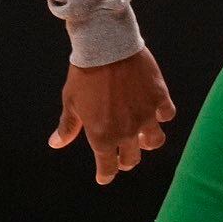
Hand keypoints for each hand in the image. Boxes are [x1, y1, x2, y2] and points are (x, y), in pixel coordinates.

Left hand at [49, 47, 176, 184]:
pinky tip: (156, 110)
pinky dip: (162, 114)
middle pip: (132, 157)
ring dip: (148, 142)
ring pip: (155, 141)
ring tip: (144, 136)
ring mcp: (146, 115)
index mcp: (102, 136)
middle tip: (125, 155)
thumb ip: (67, 126)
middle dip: (127, 160)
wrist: (105, 45)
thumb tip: (55, 144)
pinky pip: (167, 114)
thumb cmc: (83, 73)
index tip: (105, 176)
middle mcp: (126, 131)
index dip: (106, 174)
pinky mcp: (159, 98)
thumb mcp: (71, 101)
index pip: (108, 167)